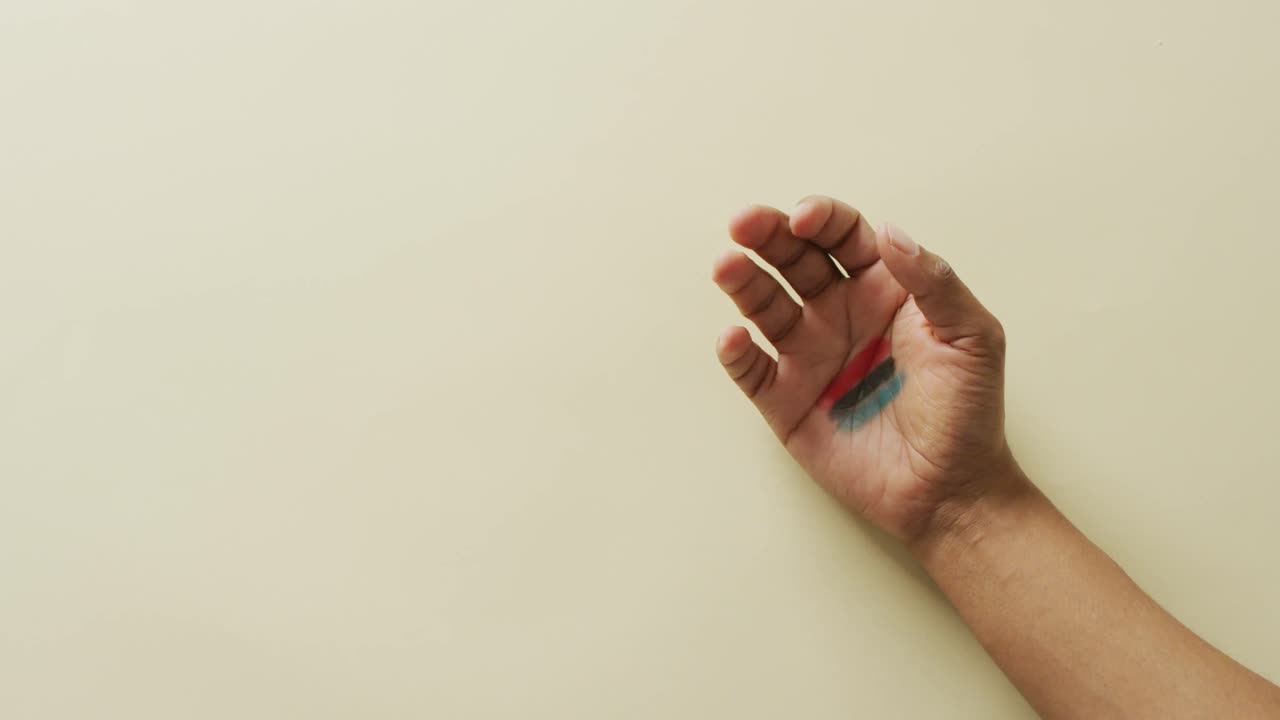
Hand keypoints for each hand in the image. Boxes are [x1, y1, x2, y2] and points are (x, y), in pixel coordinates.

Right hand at [712, 197, 1016, 541]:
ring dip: (743, 282)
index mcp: (883, 288)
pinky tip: (735, 336)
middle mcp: (840, 313)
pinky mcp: (785, 399)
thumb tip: (890, 233)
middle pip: (793, 260)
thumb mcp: (972, 336)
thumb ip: (934, 280)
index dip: (821, 219)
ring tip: (727, 266)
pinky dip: (736, 351)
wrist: (950, 492)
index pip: (843, 237)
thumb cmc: (967, 412)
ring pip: (764, 305)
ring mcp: (809, 355)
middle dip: (766, 236)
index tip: (804, 219)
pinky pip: (750, 368)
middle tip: (744, 223)